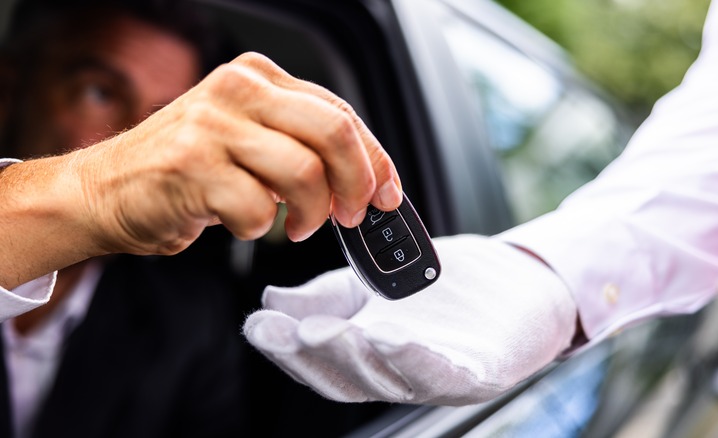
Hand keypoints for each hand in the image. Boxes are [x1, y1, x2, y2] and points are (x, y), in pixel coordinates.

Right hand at [84, 52, 401, 250]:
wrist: (106, 191)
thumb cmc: (184, 170)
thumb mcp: (248, 140)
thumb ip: (301, 147)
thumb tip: (365, 181)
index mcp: (258, 79)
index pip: (340, 112)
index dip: (374, 158)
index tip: (387, 193)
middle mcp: (237, 91)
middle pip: (334, 133)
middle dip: (357, 184)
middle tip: (352, 214)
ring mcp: (212, 126)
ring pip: (305, 173)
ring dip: (311, 214)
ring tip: (297, 227)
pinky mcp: (191, 167)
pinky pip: (258, 208)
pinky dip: (259, 228)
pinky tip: (243, 222)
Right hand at [243, 234, 577, 405]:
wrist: (520, 280)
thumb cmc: (450, 288)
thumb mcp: (378, 284)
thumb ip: (328, 295)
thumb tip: (270, 301)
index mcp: (371, 354)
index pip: (320, 362)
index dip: (285, 350)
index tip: (257, 325)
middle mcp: (400, 373)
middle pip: (349, 377)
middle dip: (314, 355)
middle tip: (289, 330)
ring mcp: (439, 377)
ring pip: (390, 379)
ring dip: (356, 357)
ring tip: (327, 331)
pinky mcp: (480, 373)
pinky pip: (445, 373)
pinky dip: (416, 359)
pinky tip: (391, 335)